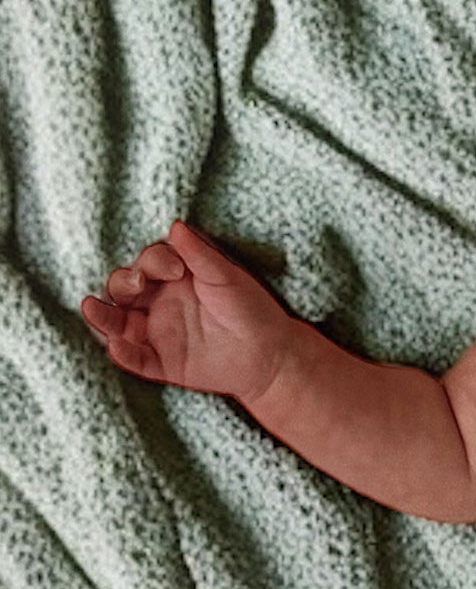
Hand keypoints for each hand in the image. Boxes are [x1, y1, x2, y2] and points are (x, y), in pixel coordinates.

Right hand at [80, 220, 296, 400]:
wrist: (272, 355)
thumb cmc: (250, 308)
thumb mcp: (226, 278)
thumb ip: (199, 256)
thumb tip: (175, 225)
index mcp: (173, 278)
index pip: (148, 263)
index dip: (153, 261)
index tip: (175, 269)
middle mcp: (159, 303)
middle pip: (124, 288)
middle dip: (123, 283)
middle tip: (138, 285)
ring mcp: (158, 333)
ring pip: (119, 322)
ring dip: (104, 316)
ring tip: (90, 308)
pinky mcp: (163, 363)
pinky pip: (137, 360)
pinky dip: (124, 354)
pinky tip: (116, 347)